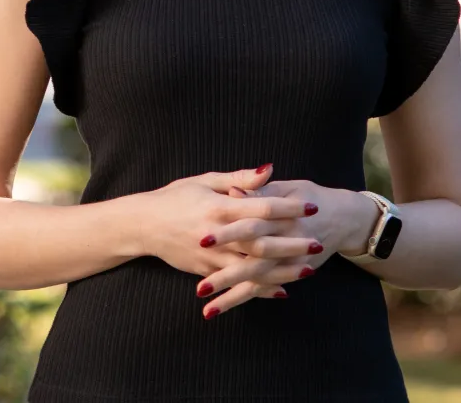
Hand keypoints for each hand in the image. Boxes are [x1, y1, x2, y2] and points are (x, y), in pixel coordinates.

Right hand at [122, 163, 314, 317]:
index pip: (261, 206)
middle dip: (292, 242)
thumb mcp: (205, 181)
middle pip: (262, 240)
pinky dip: (260, 288)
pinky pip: (238, 282)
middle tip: (317, 242)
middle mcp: (217, 233)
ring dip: (283, 269)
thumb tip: (270, 170)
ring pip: (253, 266)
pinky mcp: (206, 270)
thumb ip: (239, 178)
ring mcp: (211, 255)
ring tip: (308, 269)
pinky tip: (281, 291)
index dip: (288, 206)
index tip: (311, 206)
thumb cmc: (175, 197)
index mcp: (219, 205)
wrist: (143, 225)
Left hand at [197, 178, 378, 316]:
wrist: (344, 217)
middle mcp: (287, 241)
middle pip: (254, 259)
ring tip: (207, 306)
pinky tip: (223, 307)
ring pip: (258, 280)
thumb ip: (258, 190)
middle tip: (201, 287)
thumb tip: (232, 192)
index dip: (228, 233)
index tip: (202, 242)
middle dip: (227, 275)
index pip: (252, 224)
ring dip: (232, 295)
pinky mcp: (294, 271)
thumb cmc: (307, 197)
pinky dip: (246, 297)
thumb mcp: (286, 188)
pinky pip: (267, 287)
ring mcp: (292, 261)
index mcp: (282, 215)